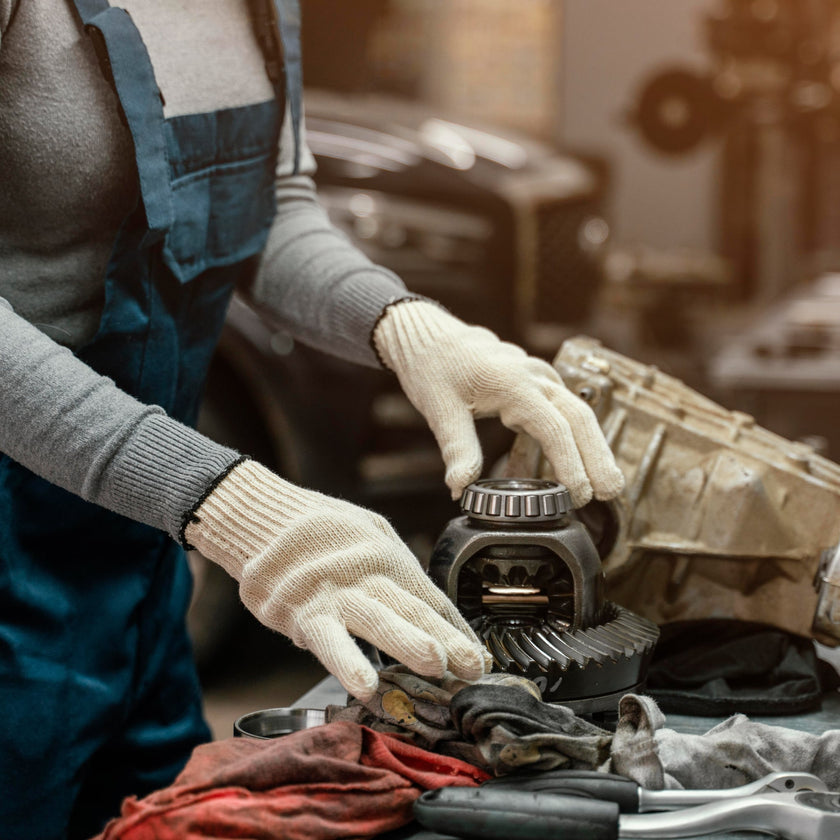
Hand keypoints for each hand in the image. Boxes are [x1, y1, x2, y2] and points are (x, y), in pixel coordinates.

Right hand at [184, 460, 488, 699]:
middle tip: (473, 666)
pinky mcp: (302, 614)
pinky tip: (364, 686)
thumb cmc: (321, 531)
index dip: (457, 630)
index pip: (429, 598)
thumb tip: (432, 612)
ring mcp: (335, 595)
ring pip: (377, 621)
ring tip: (434, 665)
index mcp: (386, 556)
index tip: (479, 659)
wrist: (262, 520)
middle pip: (412, 608)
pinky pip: (329, 642)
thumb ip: (397, 572)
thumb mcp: (368, 534)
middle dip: (446, 639)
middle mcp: (365, 574)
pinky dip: (348, 663)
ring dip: (408, 644)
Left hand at [373, 301, 623, 505]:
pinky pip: (562, 413)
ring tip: (605, 487)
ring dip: (593, 449)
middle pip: (580, 418)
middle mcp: (534, 377)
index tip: (578, 493)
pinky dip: (572, 441)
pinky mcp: (538, 386)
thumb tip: (460, 488)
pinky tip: (574, 470)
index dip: (569, 462)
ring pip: (578, 413)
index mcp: (512, 382)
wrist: (432, 339)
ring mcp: (540, 378)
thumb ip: (456, 448)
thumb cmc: (433, 368)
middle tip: (609, 492)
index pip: (554, 426)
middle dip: (597, 457)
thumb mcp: (439, 409)